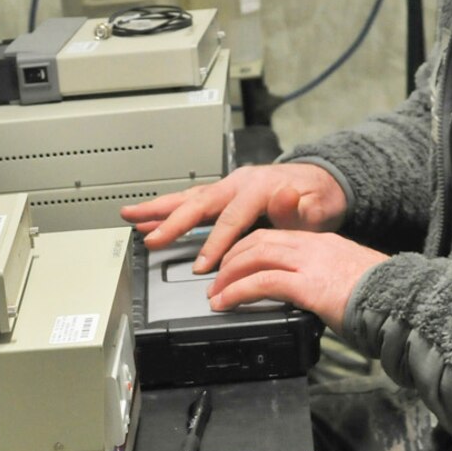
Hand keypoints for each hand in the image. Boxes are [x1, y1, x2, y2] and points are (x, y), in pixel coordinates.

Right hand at [120, 163, 347, 272]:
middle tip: (151, 240)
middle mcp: (238, 184)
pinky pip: (190, 201)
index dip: (215, 244)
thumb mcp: (316, 209)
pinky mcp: (222, 194)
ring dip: (158, 209)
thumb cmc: (317, 201)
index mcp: (258, 188)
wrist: (320, 183)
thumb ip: (300, 208)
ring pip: (188, 198)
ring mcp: (227, 187)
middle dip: (172, 223)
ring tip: (131, 217)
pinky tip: (148, 221)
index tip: (202, 266)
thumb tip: (289, 195)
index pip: (230, 219)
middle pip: (199, 204)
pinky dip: (167, 210)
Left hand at [207, 230, 387, 331]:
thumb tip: (311, 297)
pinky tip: (226, 303)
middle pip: (258, 241)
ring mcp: (310, 263)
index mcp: (323, 243)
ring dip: (228, 276)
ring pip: (254, 257)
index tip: (235, 263)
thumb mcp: (348, 279)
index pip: (276, 236)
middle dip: (231, 259)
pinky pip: (261, 282)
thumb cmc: (382, 298)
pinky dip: (236, 291)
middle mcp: (313, 247)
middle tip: (216, 279)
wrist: (403, 303)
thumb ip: (324, 280)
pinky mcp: (307, 285)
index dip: (248, 248)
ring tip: (215, 294)